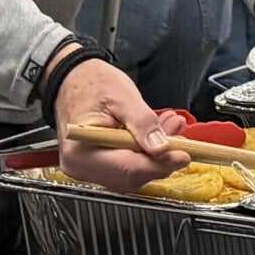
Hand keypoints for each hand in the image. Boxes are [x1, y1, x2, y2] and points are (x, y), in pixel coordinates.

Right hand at [52, 54, 187, 191]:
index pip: (128, 168)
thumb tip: (162, 148)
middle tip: (180, 136)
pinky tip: (157, 135)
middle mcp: (82, 168)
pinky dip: (146, 153)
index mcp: (81, 152)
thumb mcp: (122, 96)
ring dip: (156, 155)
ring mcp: (89, 170)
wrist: (71, 79)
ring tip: (170, 128)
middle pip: (132, 176)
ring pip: (133, 173)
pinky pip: (128, 167)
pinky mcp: (99, 167)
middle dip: (160, 158)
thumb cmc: (89, 83)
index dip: (160, 164)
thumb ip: (143, 122)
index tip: (183, 154)